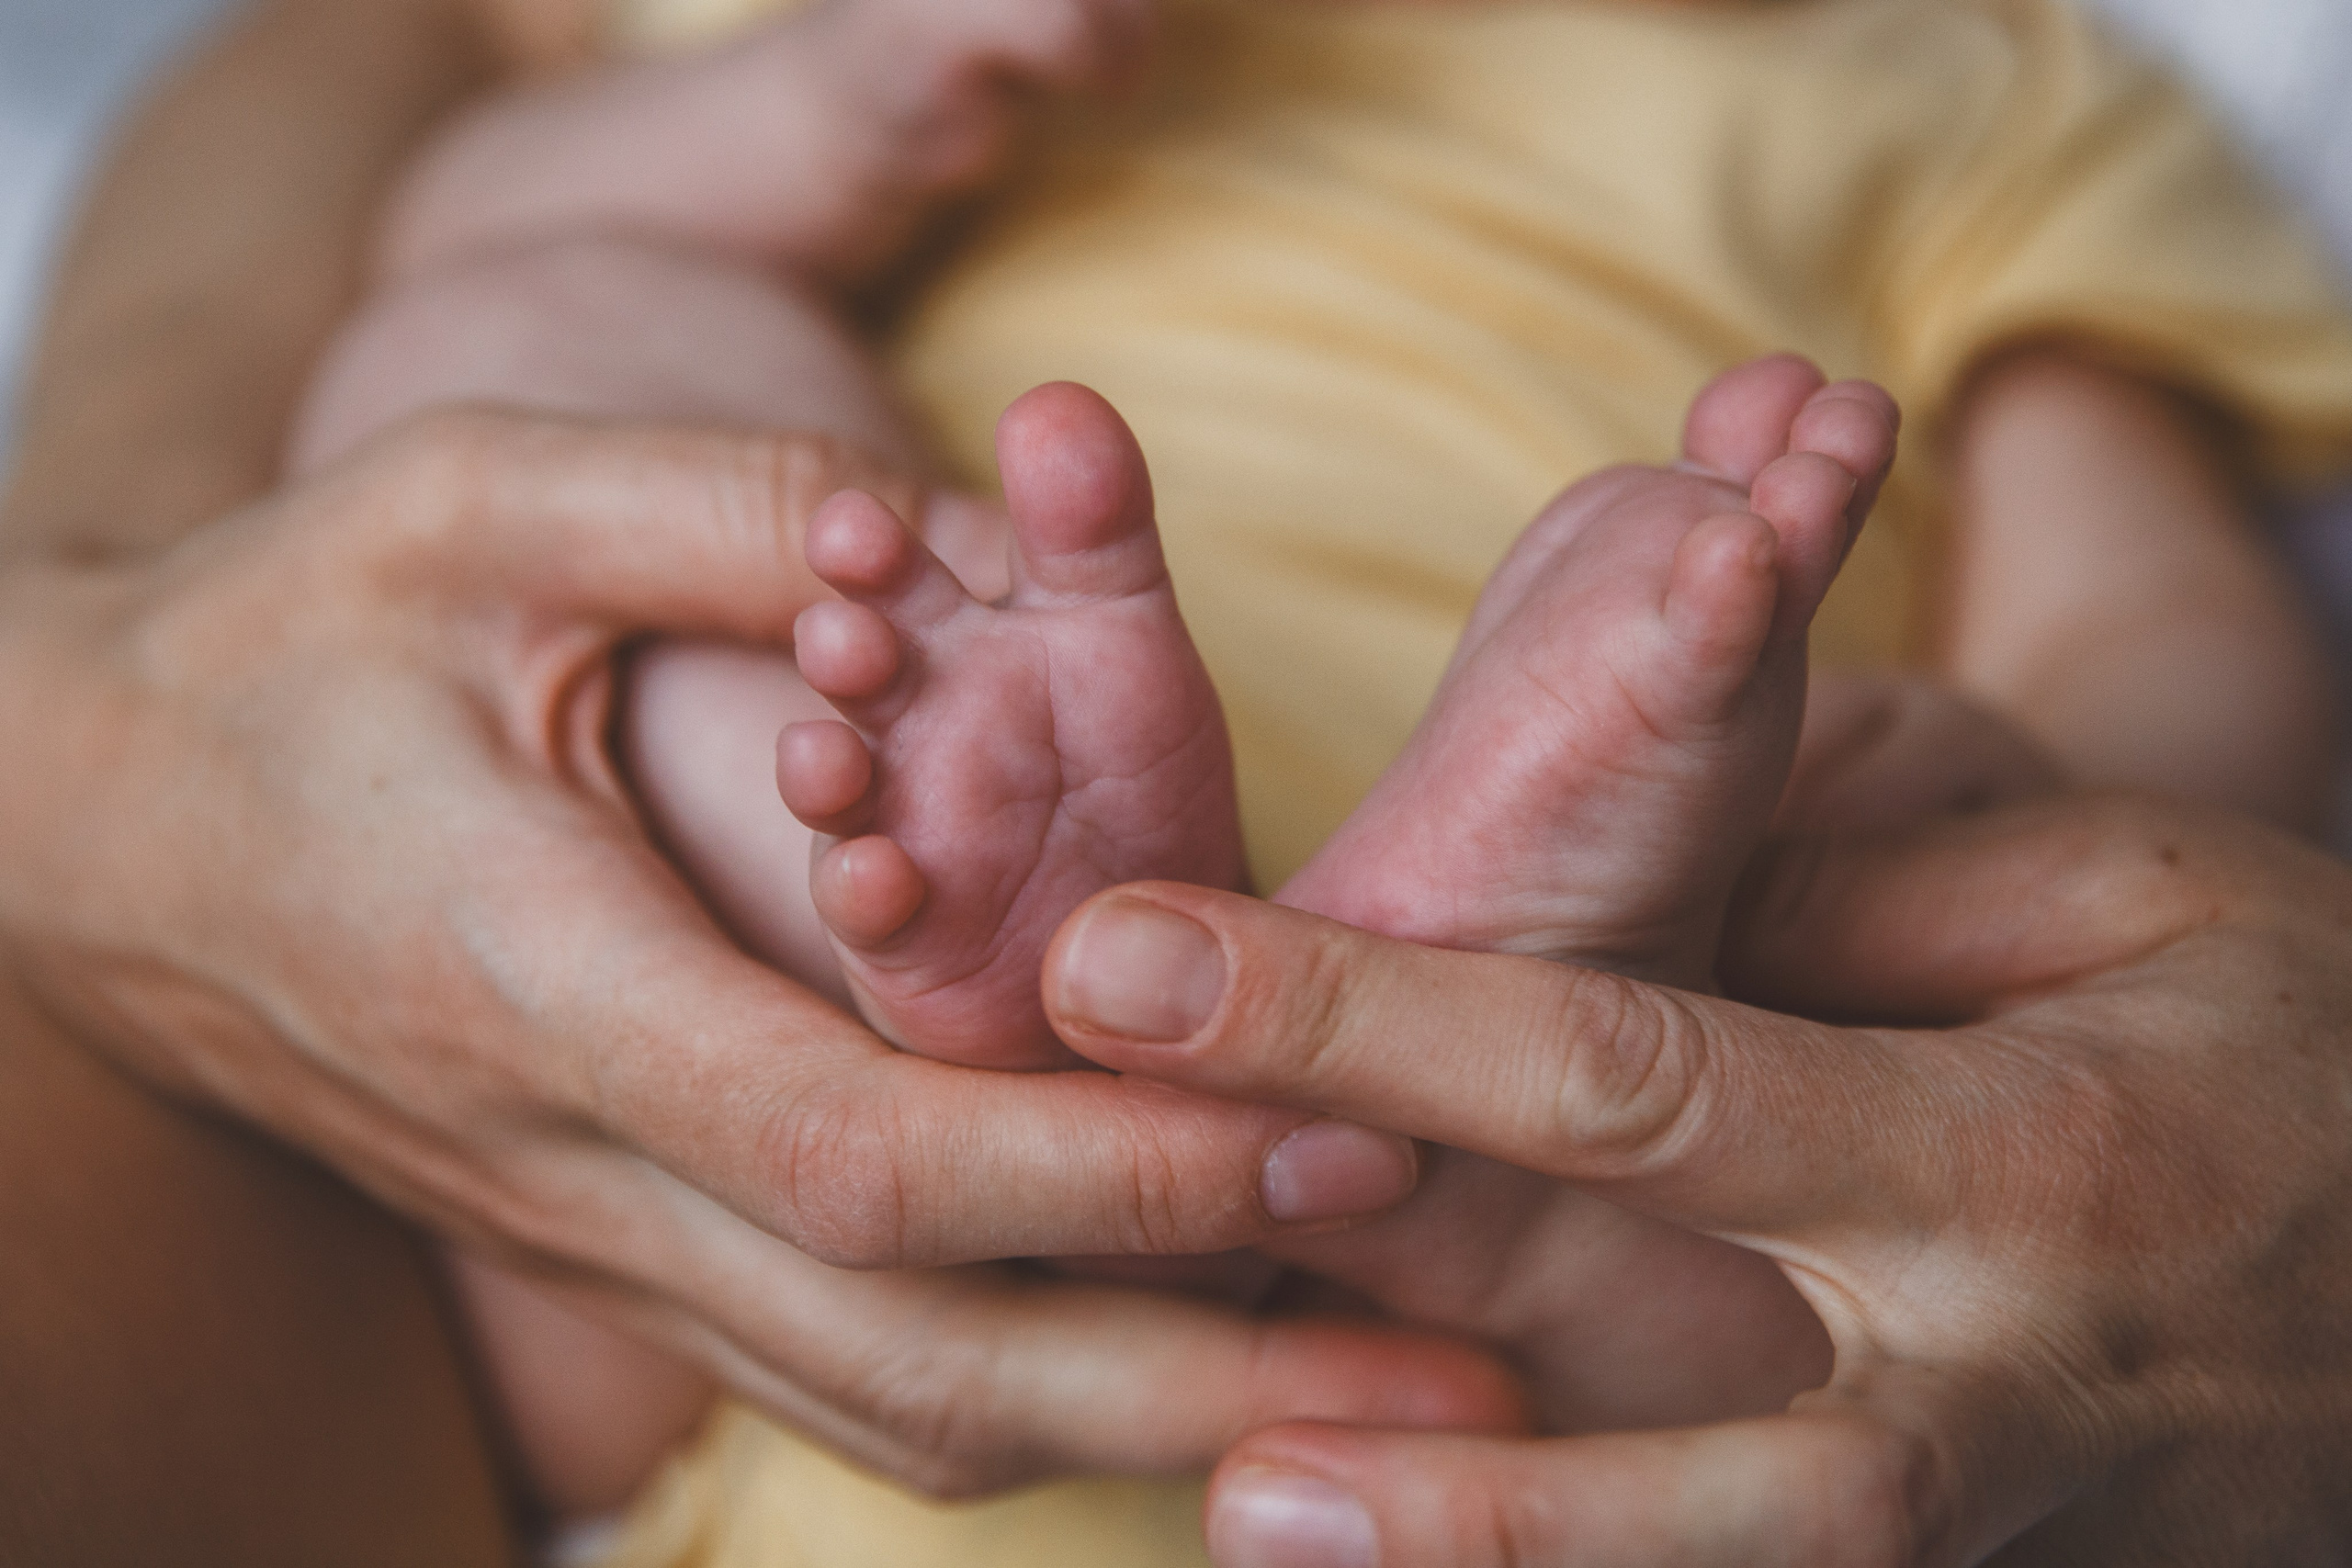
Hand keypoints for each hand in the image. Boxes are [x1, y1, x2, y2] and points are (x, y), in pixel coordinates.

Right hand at [0, 410, 1517, 1492]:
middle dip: (1198, 1376)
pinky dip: (1038, 1395)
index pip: (862, 1150)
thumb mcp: (457, 510)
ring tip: (1387, 1405)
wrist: (92, 837)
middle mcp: (585, 1170)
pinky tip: (1197, 1360)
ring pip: (896, 1415)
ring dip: (1148, 1424)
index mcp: (546, 991)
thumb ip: (706, 503)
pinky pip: (852, 1374)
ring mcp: (607, 1245)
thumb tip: (942, 523)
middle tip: (1457, 1373)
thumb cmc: (280, 656)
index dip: (1110, 1171)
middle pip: (919, 1360)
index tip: (1339, 1139)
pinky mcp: (632, 1251)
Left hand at [1044, 797, 2351, 1560]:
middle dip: (1389, 1342)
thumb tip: (1619, 914)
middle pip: (1646, 1373)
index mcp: (2005, 1154)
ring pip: (1722, 1564)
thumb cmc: (2305, 1042)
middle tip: (1153, 1332)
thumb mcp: (2139, 900)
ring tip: (1243, 1526)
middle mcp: (1977, 1368)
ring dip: (1490, 1553)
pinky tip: (1415, 1566)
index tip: (1133, 959)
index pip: (1625, 1080)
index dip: (1364, 1024)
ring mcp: (1986, 1509)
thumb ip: (1870, 897)